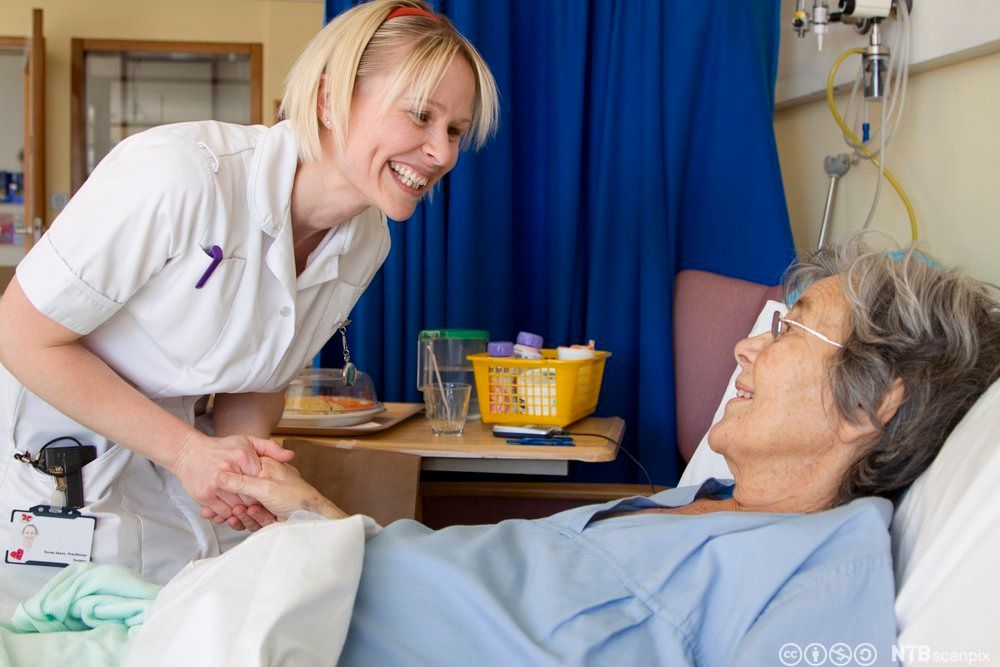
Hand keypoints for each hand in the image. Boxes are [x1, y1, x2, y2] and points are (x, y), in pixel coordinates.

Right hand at [172, 432, 293, 523]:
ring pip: (237, 508)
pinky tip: (232, 511)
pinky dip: (229, 515)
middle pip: (250, 497)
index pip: (261, 480)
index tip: (265, 493)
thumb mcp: (247, 441)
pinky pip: (222, 513)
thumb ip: (270, 448)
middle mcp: (228, 469)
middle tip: (258, 505)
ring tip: (245, 509)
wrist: (188, 452)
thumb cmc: (221, 448)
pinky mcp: (204, 495)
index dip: (265, 490)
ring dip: (242, 512)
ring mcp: (215, 484)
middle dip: (255, 504)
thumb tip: (291, 456)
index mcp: (242, 456)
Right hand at [216, 458, 347, 521]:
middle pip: (239, 494)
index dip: (228, 485)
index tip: (217, 490)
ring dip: (241, 514)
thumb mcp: (265, 487)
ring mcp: (264, 500)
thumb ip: (241, 482)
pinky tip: (244, 520)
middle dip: (233, 503)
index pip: (239, 473)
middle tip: (230, 507)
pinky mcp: (265, 514)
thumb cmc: (295, 497)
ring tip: (238, 514)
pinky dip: (248, 520)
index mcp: (264, 469)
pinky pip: (250, 519)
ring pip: (244, 509)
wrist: (312, 517)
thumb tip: (218, 474)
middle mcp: (263, 483)